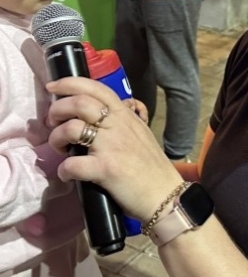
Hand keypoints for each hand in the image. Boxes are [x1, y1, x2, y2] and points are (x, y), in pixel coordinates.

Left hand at [46, 77, 181, 222]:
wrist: (164, 193)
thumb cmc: (151, 164)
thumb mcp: (140, 132)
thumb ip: (125, 118)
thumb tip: (111, 108)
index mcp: (125, 115)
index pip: (97, 88)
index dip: (71, 83)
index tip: (53, 86)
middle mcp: (118, 126)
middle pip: (80, 102)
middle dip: (57, 109)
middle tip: (53, 122)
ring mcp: (111, 146)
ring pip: (71, 128)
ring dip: (56, 138)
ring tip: (59, 148)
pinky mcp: (105, 169)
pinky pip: (72, 164)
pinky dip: (63, 170)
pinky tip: (68, 174)